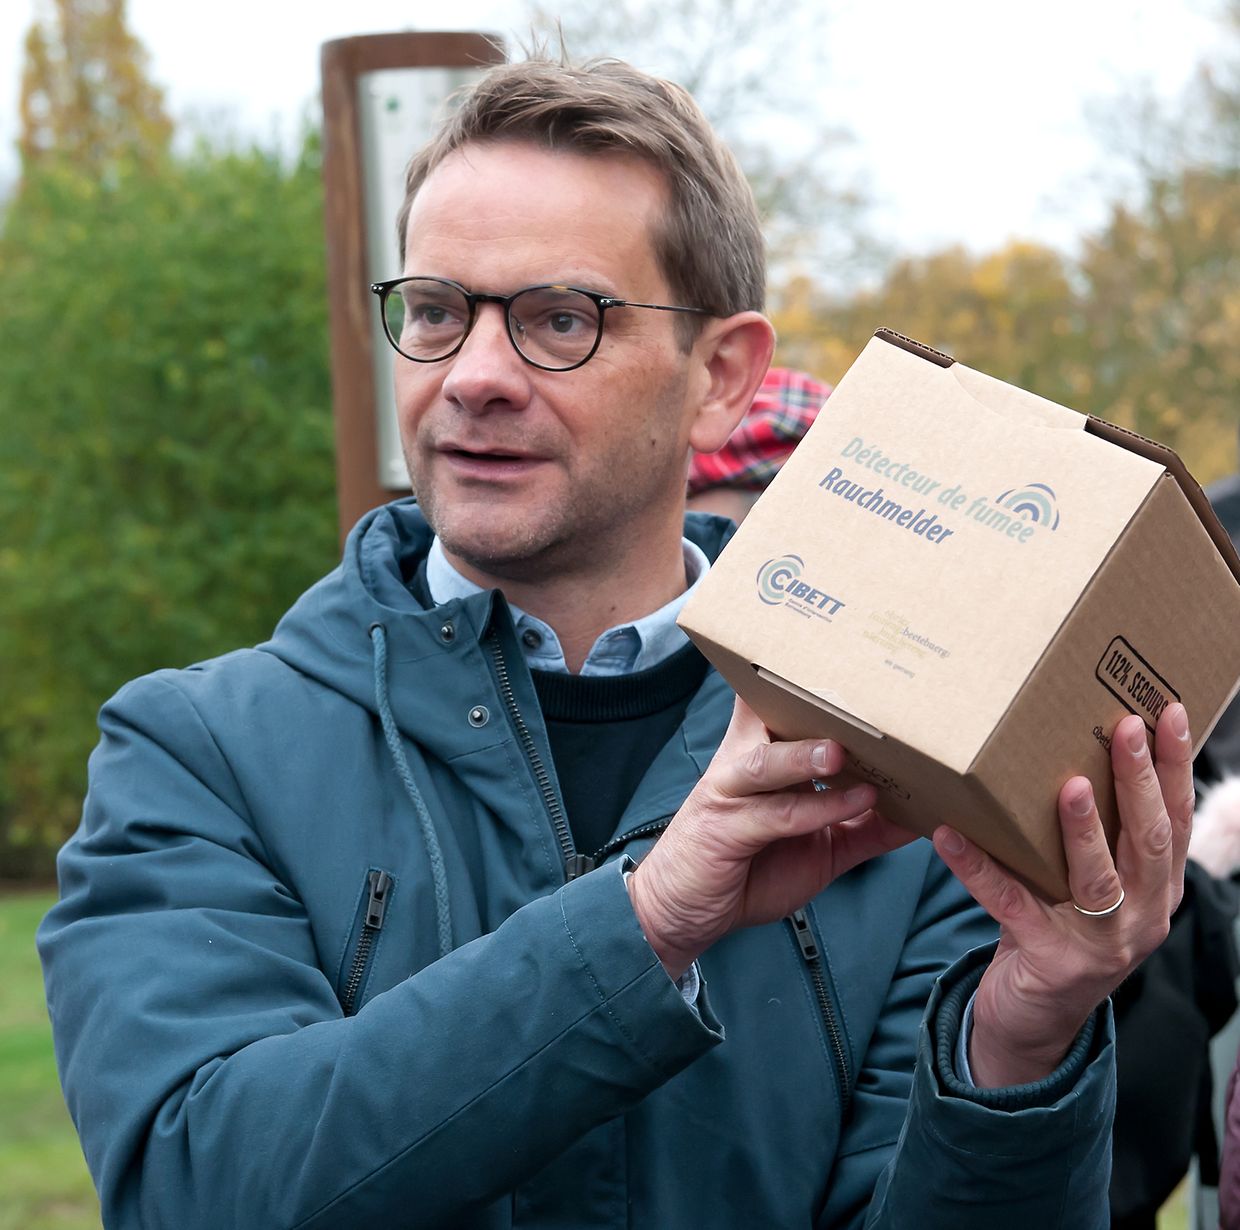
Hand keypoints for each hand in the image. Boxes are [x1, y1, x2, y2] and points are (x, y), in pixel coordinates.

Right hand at [628, 696, 914, 978]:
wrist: (683, 909)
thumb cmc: (747, 867)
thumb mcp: (820, 847)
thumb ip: (863, 828)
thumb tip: (920, 816)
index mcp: (763, 751)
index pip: (785, 701)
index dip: (813, 678)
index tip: (860, 660)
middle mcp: (743, 760)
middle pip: (772, 716)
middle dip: (811, 701)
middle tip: (859, 694)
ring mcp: (731, 791)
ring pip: (767, 762)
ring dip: (806, 755)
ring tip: (842, 752)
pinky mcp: (727, 829)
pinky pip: (776, 814)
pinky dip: (818, 809)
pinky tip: (857, 802)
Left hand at [933, 704, 1193, 1086]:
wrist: (1035, 1021)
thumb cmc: (1060, 931)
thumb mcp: (1091, 887)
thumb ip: (1095, 838)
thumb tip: (1066, 753)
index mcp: (1158, 889)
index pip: (1174, 819)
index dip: (1175, 765)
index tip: (1167, 712)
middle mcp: (1142, 915)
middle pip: (1148, 839)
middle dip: (1139, 779)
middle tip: (1126, 725)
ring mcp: (1101, 943)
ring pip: (1097, 877)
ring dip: (1083, 829)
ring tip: (1067, 785)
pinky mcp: (1050, 959)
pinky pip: (1010, 904)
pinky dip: (978, 868)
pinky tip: (949, 837)